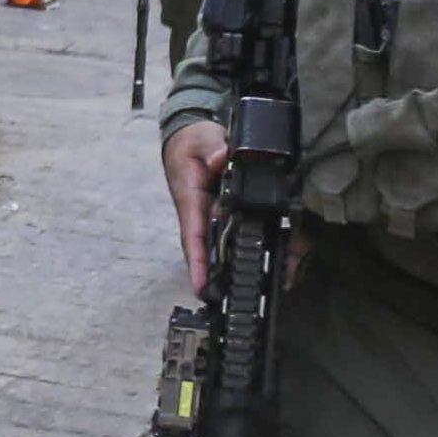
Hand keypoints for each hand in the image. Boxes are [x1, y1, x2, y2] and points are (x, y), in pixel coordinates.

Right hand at [162, 119, 229, 293]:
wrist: (187, 136)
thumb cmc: (192, 141)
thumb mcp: (203, 138)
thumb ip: (214, 148)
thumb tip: (222, 159)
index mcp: (190, 198)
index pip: (193, 234)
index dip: (198, 262)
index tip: (201, 286)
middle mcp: (197, 212)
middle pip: (203, 249)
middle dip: (210, 276)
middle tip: (222, 300)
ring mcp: (206, 214)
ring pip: (215, 244)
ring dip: (223, 267)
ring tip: (240, 289)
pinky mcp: (216, 212)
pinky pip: (225, 233)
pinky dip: (234, 247)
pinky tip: (251, 260)